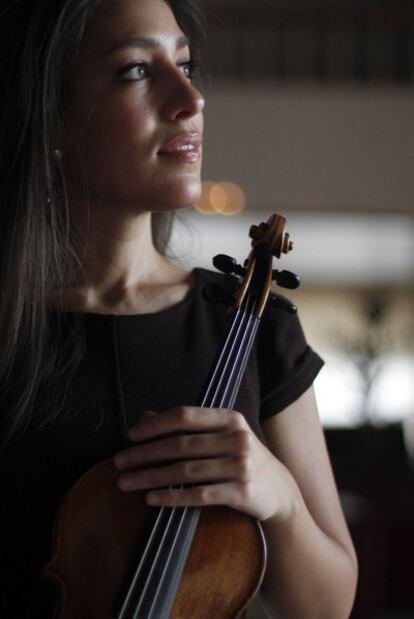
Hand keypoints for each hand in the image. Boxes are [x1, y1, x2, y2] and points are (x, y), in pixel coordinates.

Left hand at [113, 407, 298, 521]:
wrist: (279, 491)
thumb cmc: (242, 459)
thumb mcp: (222, 436)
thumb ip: (187, 426)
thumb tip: (145, 417)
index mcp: (230, 419)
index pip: (185, 416)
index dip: (156, 424)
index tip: (131, 435)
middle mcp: (236, 439)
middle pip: (181, 445)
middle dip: (145, 453)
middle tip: (119, 462)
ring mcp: (240, 466)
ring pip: (185, 471)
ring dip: (151, 477)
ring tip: (127, 482)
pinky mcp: (241, 492)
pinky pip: (199, 495)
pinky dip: (172, 497)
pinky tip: (152, 499)